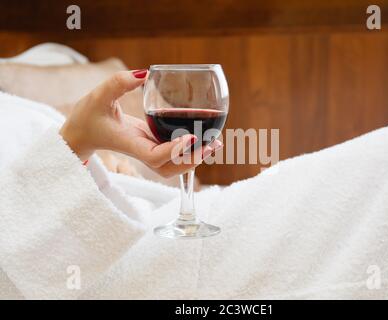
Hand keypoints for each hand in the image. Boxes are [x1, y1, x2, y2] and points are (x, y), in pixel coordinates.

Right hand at [60, 69, 222, 177]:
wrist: (82, 133)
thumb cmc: (87, 117)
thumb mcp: (99, 95)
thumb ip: (119, 83)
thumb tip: (145, 74)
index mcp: (129, 143)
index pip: (153, 155)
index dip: (173, 151)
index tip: (189, 138)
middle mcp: (140, 151)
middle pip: (170, 168)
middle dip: (192, 159)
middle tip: (212, 144)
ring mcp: (147, 151)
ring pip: (174, 166)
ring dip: (195, 158)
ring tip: (215, 143)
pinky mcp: (151, 145)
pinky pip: (173, 155)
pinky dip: (189, 151)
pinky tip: (203, 137)